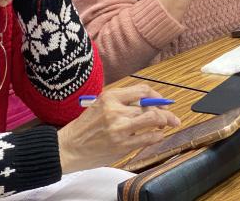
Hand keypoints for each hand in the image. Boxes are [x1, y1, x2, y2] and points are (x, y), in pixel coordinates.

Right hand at [57, 84, 180, 173]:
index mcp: (110, 97)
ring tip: (170, 124)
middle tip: (172, 116)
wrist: (67, 148)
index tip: (162, 101)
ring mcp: (119, 129)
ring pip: (153, 120)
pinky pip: (147, 138)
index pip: (143, 91)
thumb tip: (149, 102)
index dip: (157, 96)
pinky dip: (157, 136)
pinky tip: (157, 136)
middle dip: (165, 112)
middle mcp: (116, 111)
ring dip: (165, 121)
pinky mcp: (121, 145)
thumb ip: (122, 102)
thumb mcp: (100, 105)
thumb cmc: (85, 127)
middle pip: (150, 106)